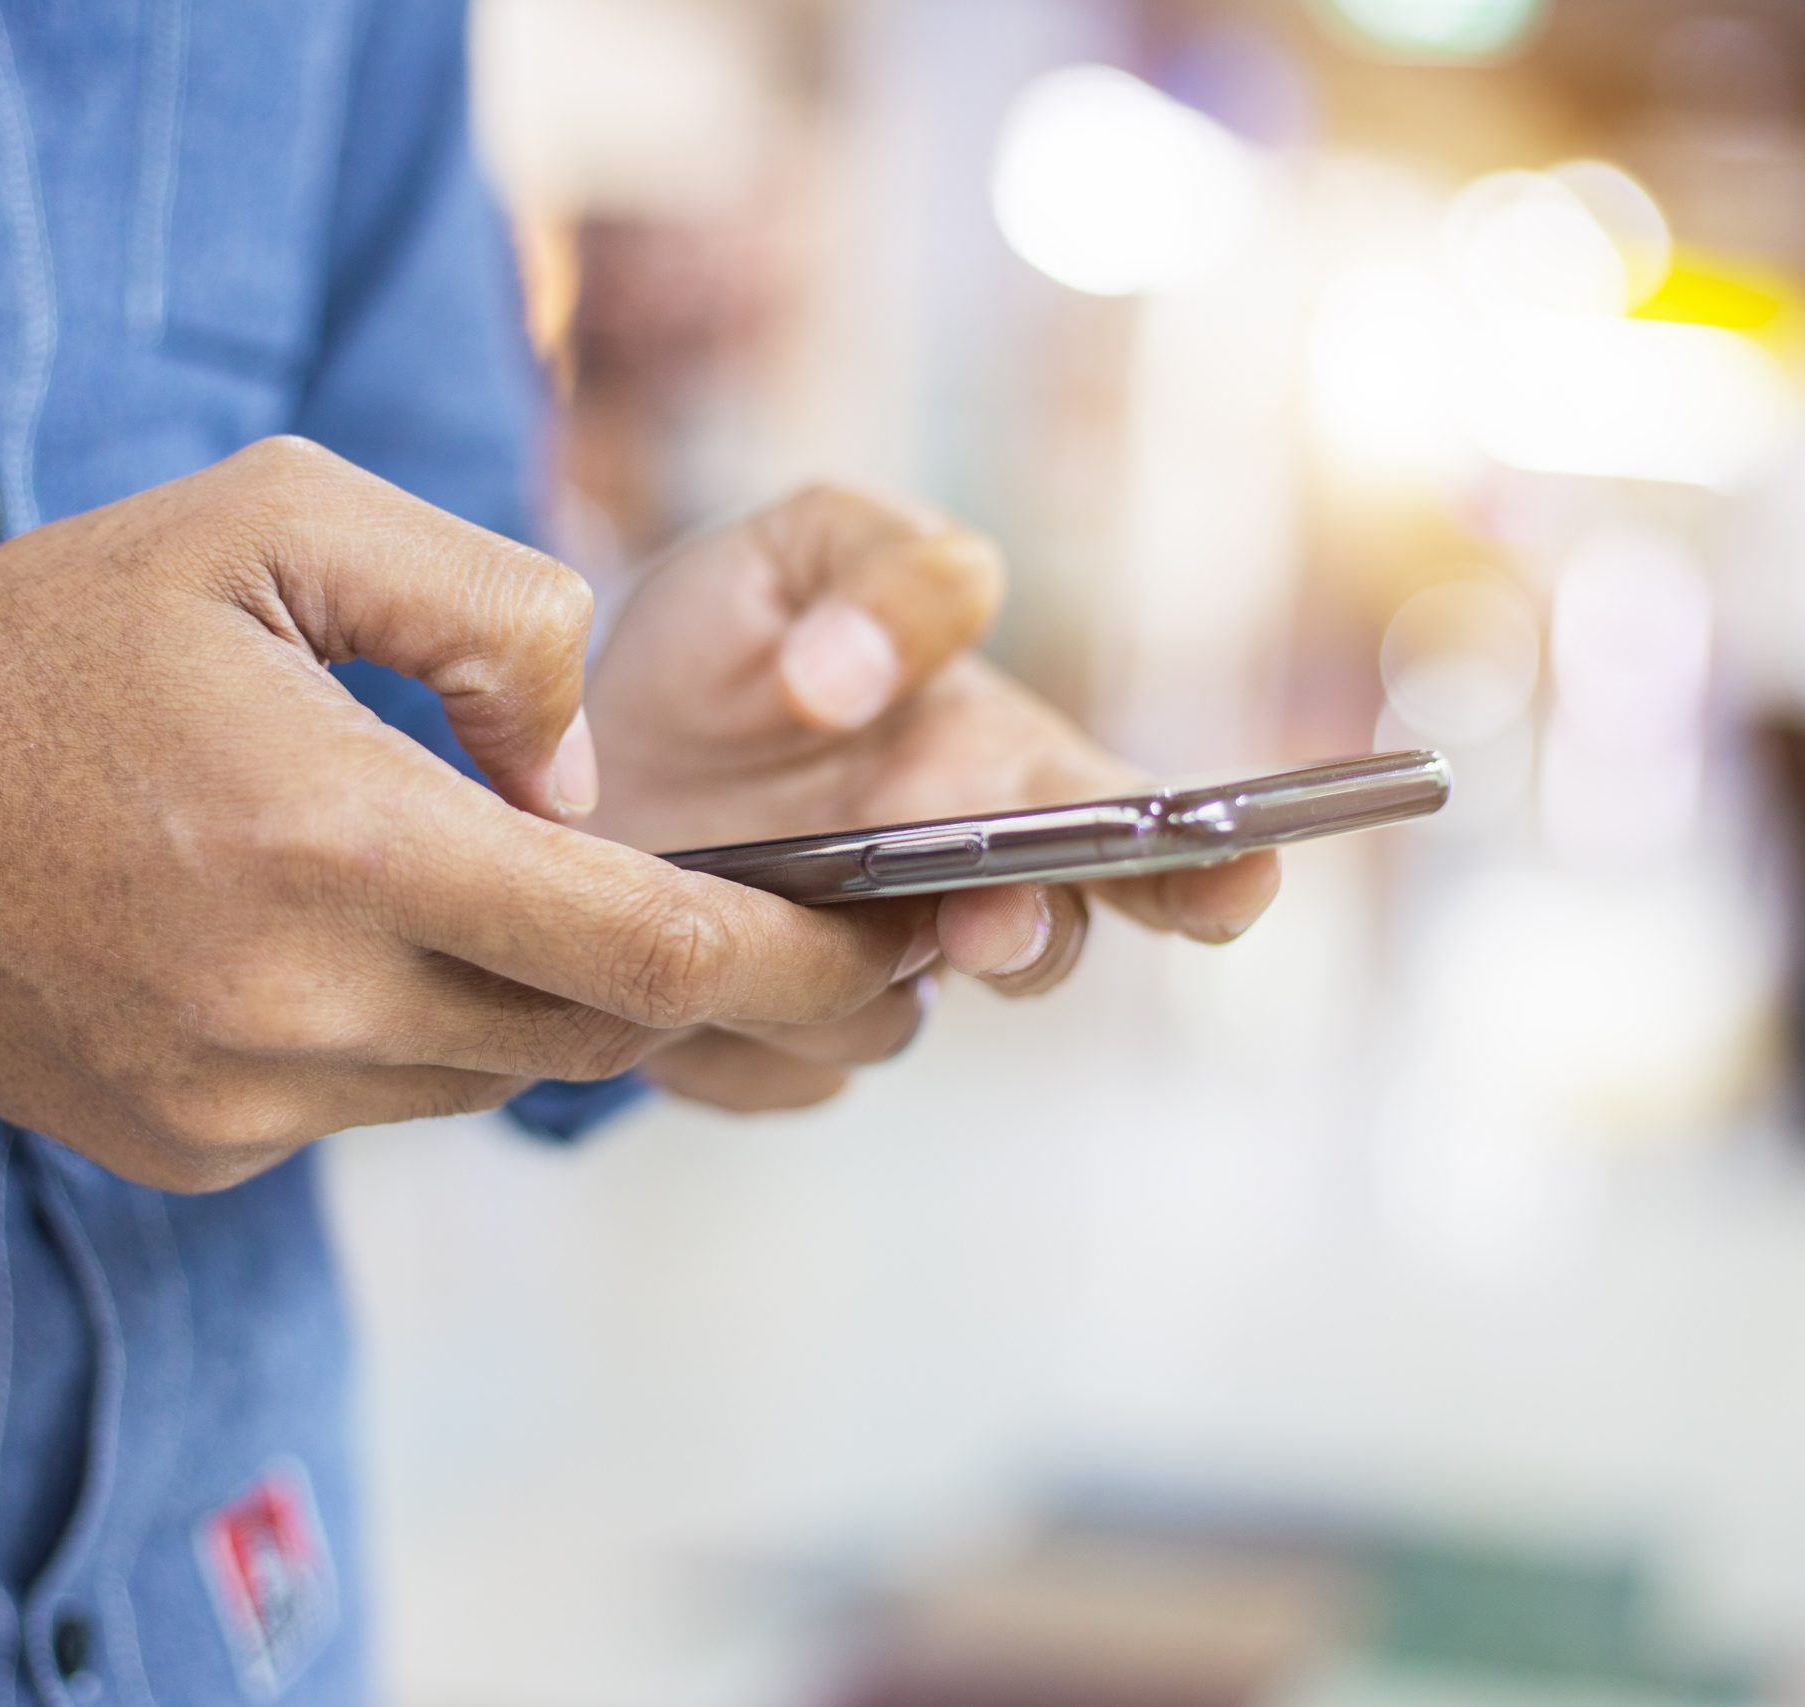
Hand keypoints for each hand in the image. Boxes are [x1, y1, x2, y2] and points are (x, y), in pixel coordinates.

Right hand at [0, 440, 934, 1188]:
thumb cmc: (64, 632)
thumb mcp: (279, 515)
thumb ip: (490, 617)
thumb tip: (592, 785)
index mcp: (335, 840)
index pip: (644, 951)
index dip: (797, 958)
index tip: (893, 946)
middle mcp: (294, 1005)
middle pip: (597, 1033)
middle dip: (721, 992)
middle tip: (821, 947)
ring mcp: (241, 1100)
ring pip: (497, 1069)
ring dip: (552, 994)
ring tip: (541, 894)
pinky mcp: (199, 1150)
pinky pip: (385, 1101)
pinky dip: (426, 1027)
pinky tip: (367, 937)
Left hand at [585, 486, 1280, 1110]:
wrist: (561, 757)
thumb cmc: (718, 648)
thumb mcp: (790, 550)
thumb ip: (878, 569)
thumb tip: (854, 679)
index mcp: (1002, 773)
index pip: (1133, 829)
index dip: (1208, 863)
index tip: (1243, 871)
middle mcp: (959, 894)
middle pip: (1041, 945)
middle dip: (1026, 936)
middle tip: (979, 919)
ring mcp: (865, 983)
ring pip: (887, 1020)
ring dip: (829, 974)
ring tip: (747, 908)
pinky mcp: (769, 1053)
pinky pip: (776, 1073)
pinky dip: (727, 1028)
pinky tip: (672, 970)